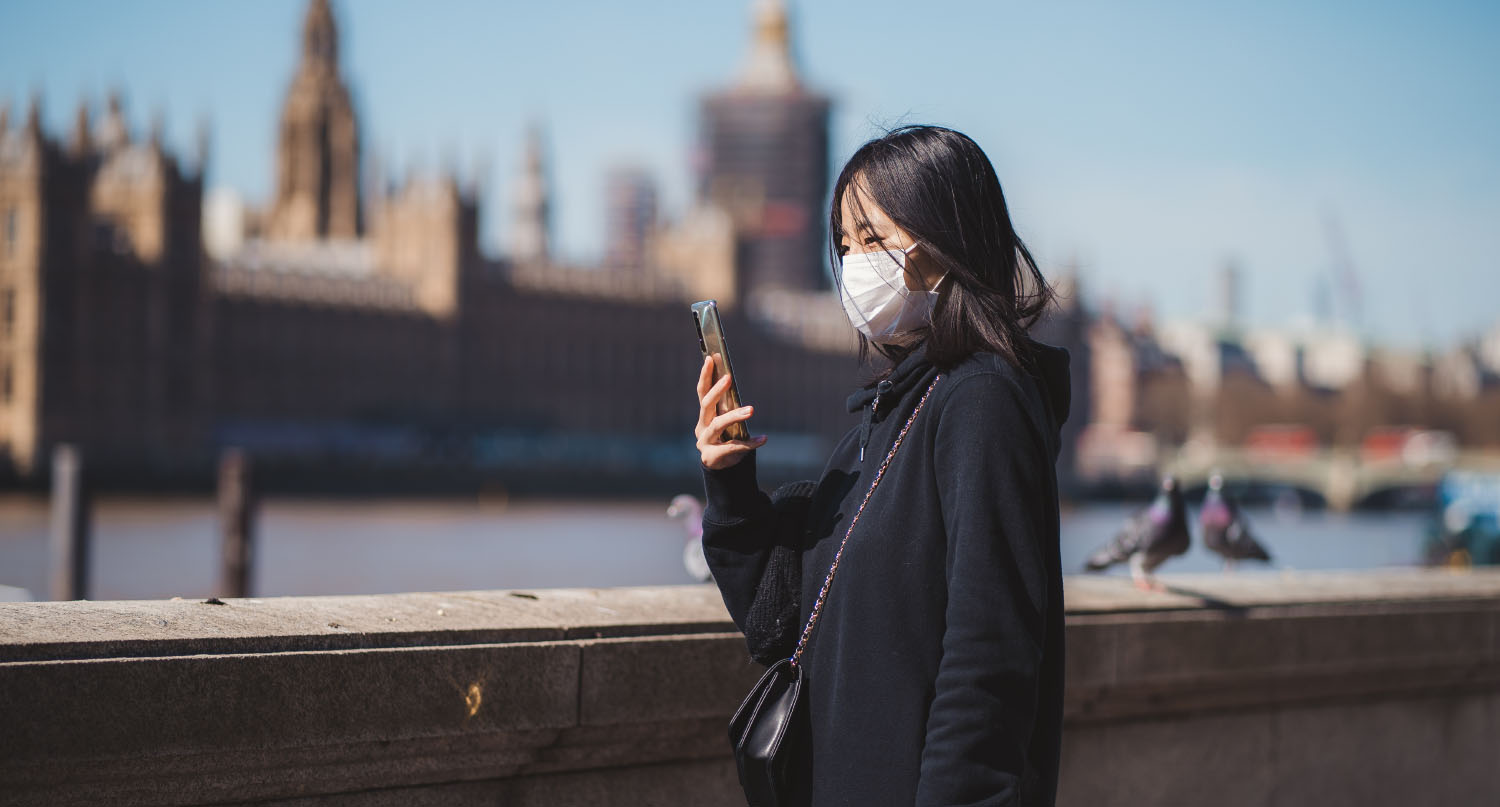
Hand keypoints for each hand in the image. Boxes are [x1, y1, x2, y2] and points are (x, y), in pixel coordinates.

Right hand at [694, 354, 767, 469]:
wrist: (721, 468)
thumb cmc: (726, 440)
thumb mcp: (727, 422)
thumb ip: (728, 406)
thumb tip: (732, 381)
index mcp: (704, 416)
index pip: (702, 392)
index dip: (705, 376)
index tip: (711, 359)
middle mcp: (701, 427)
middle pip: (706, 405)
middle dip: (716, 390)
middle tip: (729, 378)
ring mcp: (705, 442)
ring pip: (718, 425)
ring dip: (734, 415)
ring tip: (751, 409)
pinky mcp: (712, 457)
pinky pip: (734, 447)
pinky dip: (751, 443)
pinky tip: (763, 438)